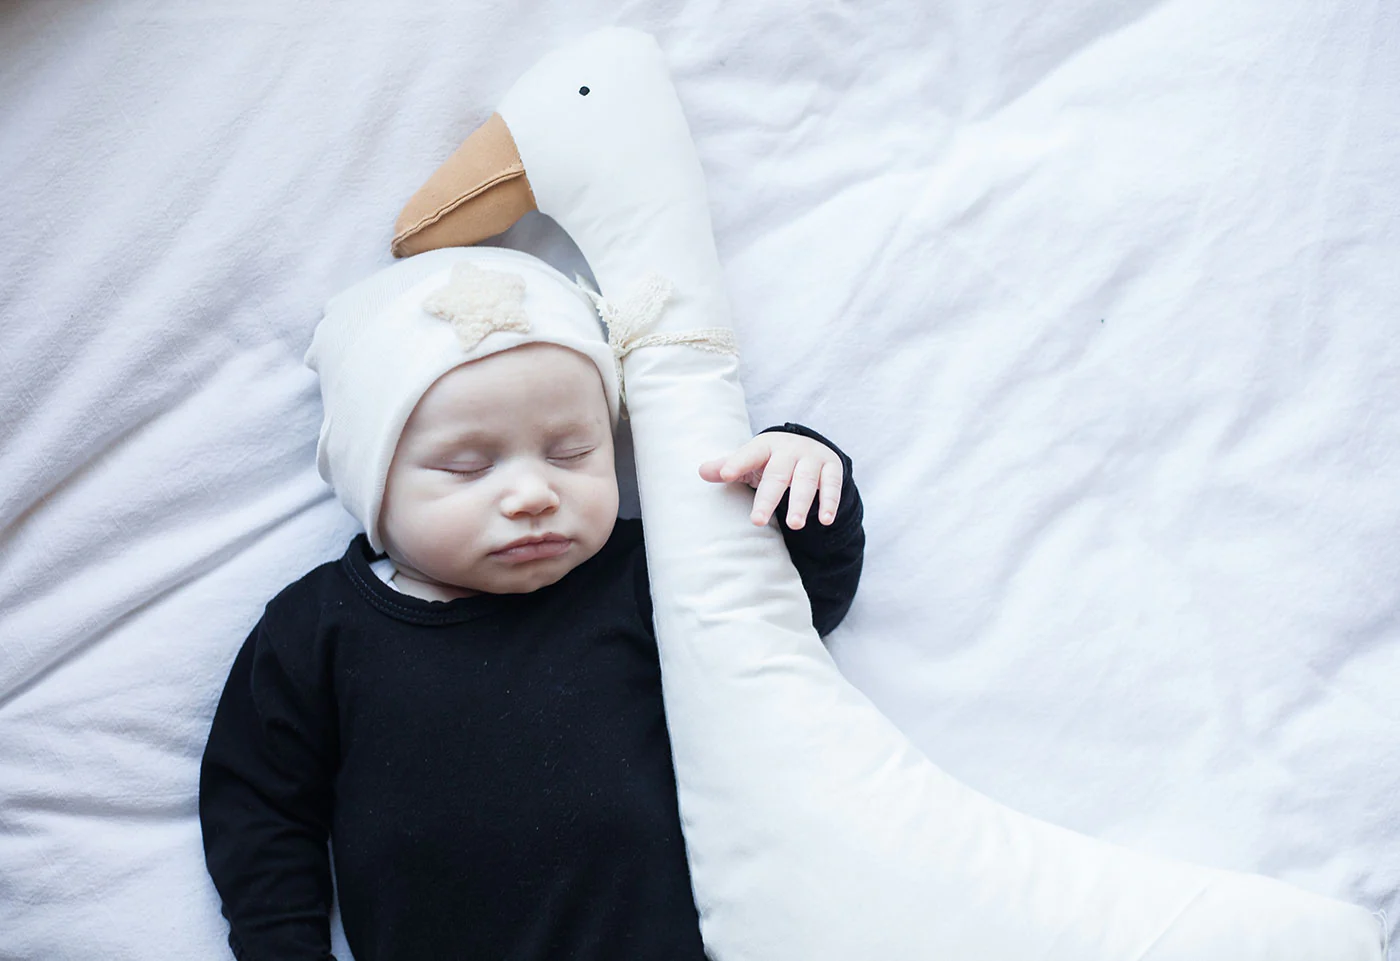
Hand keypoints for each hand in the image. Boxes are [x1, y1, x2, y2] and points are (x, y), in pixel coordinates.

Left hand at [699, 432, 843, 528]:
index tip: (724, 475)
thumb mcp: (750, 461)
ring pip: (806, 481)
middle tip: (757, 521)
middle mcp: (790, 449)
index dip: (737, 463)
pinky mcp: (832, 467)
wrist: (808, 446)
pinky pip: (832, 485)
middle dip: (768, 498)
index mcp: (765, 445)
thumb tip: (701, 472)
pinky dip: (830, 502)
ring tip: (794, 525)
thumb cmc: (771, 459)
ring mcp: (812, 458)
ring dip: (801, 503)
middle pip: (778, 474)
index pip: (750, 454)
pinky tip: (826, 520)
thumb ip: (728, 467)